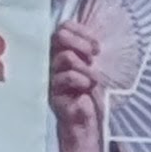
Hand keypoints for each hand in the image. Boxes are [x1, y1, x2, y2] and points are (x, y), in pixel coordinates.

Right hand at [47, 18, 111, 151]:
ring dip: (84, 65)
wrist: (91, 123)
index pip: (64, 28)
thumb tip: (98, 35)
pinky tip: (87, 88)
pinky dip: (80, 79)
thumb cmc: (94, 95)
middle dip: (79, 42)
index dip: (79, 31)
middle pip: (58, 36)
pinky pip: (65, 77)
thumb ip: (91, 52)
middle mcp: (55, 61)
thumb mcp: (96, 69)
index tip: (96, 46)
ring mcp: (52, 76)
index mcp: (65, 51)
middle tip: (93, 54)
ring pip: (63, 57)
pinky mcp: (53, 91)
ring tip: (93, 79)